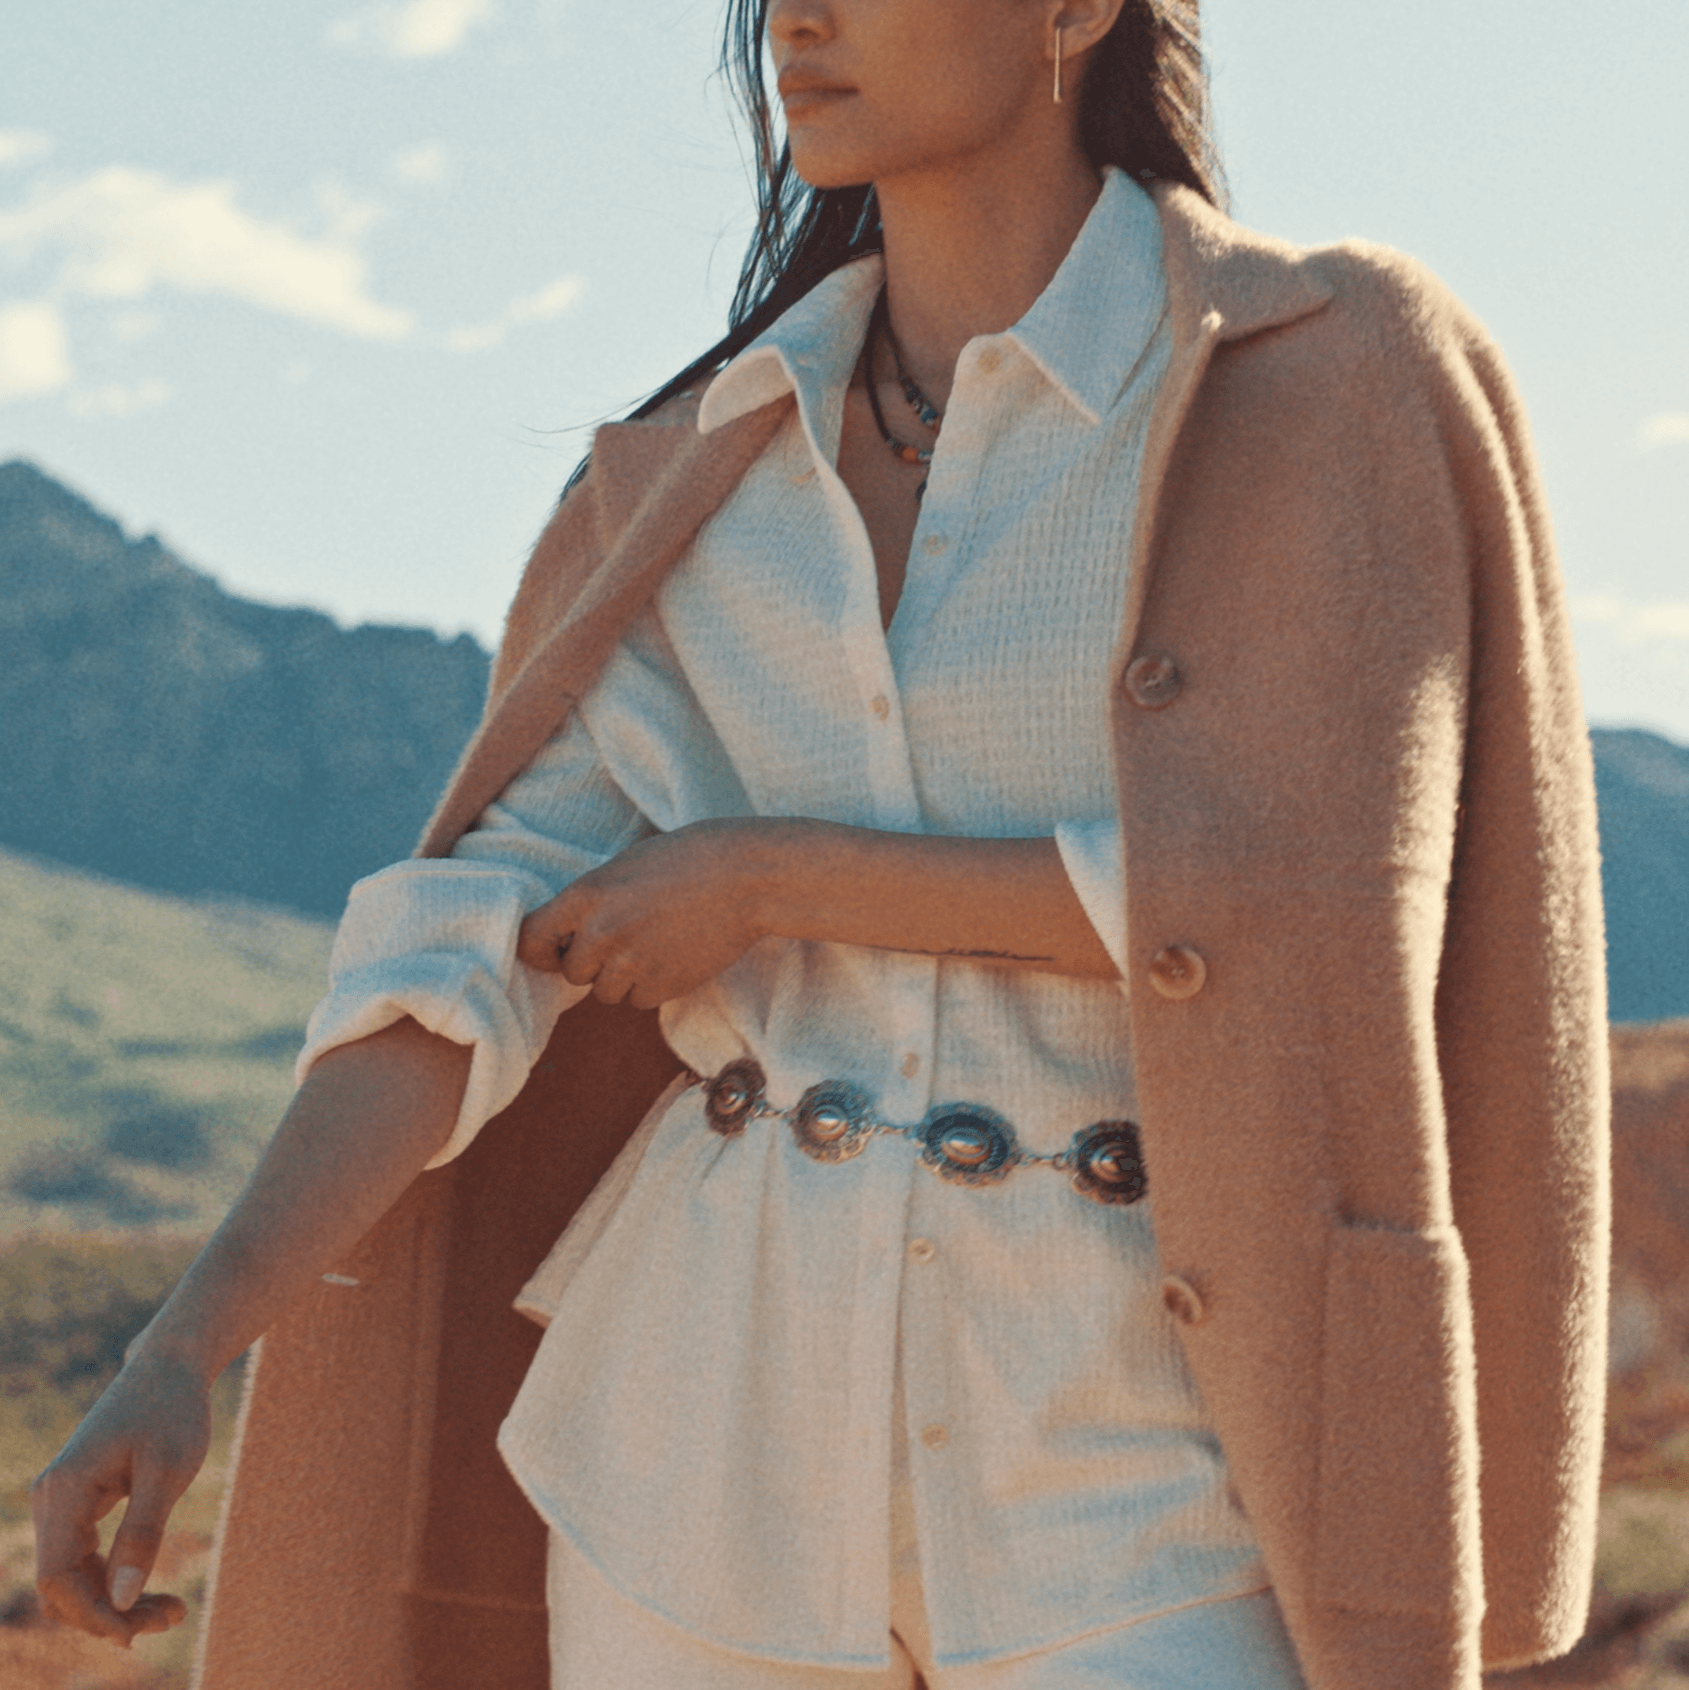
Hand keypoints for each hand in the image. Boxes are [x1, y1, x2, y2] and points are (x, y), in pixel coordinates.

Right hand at [32, 1345, 210, 1647]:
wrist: (169, 1367)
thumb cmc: (173, 1411)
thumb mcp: (169, 1470)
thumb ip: (144, 1532)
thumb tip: (122, 1601)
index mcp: (64, 1490)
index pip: (58, 1577)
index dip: (93, 1613)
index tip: (139, 1630)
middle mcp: (51, 1499)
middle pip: (62, 1584)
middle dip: (110, 1613)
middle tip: (173, 1616)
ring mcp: (61, 1502)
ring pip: (73, 1576)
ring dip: (113, 1601)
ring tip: (171, 1610)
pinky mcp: (78, 1503)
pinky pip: (83, 1559)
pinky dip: (113, 1579)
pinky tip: (151, 1592)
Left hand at [517, 817, 793, 1009]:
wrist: (746, 877)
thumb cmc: (689, 858)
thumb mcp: (627, 864)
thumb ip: (594, 899)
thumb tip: (571, 932)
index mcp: (586, 895)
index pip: (531, 939)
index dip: (540, 950)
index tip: (554, 951)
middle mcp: (602, 933)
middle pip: (572, 973)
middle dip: (592, 963)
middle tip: (624, 940)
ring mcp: (633, 963)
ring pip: (606, 993)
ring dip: (623, 978)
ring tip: (654, 946)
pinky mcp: (664, 986)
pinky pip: (640, 1001)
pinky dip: (652, 987)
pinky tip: (674, 956)